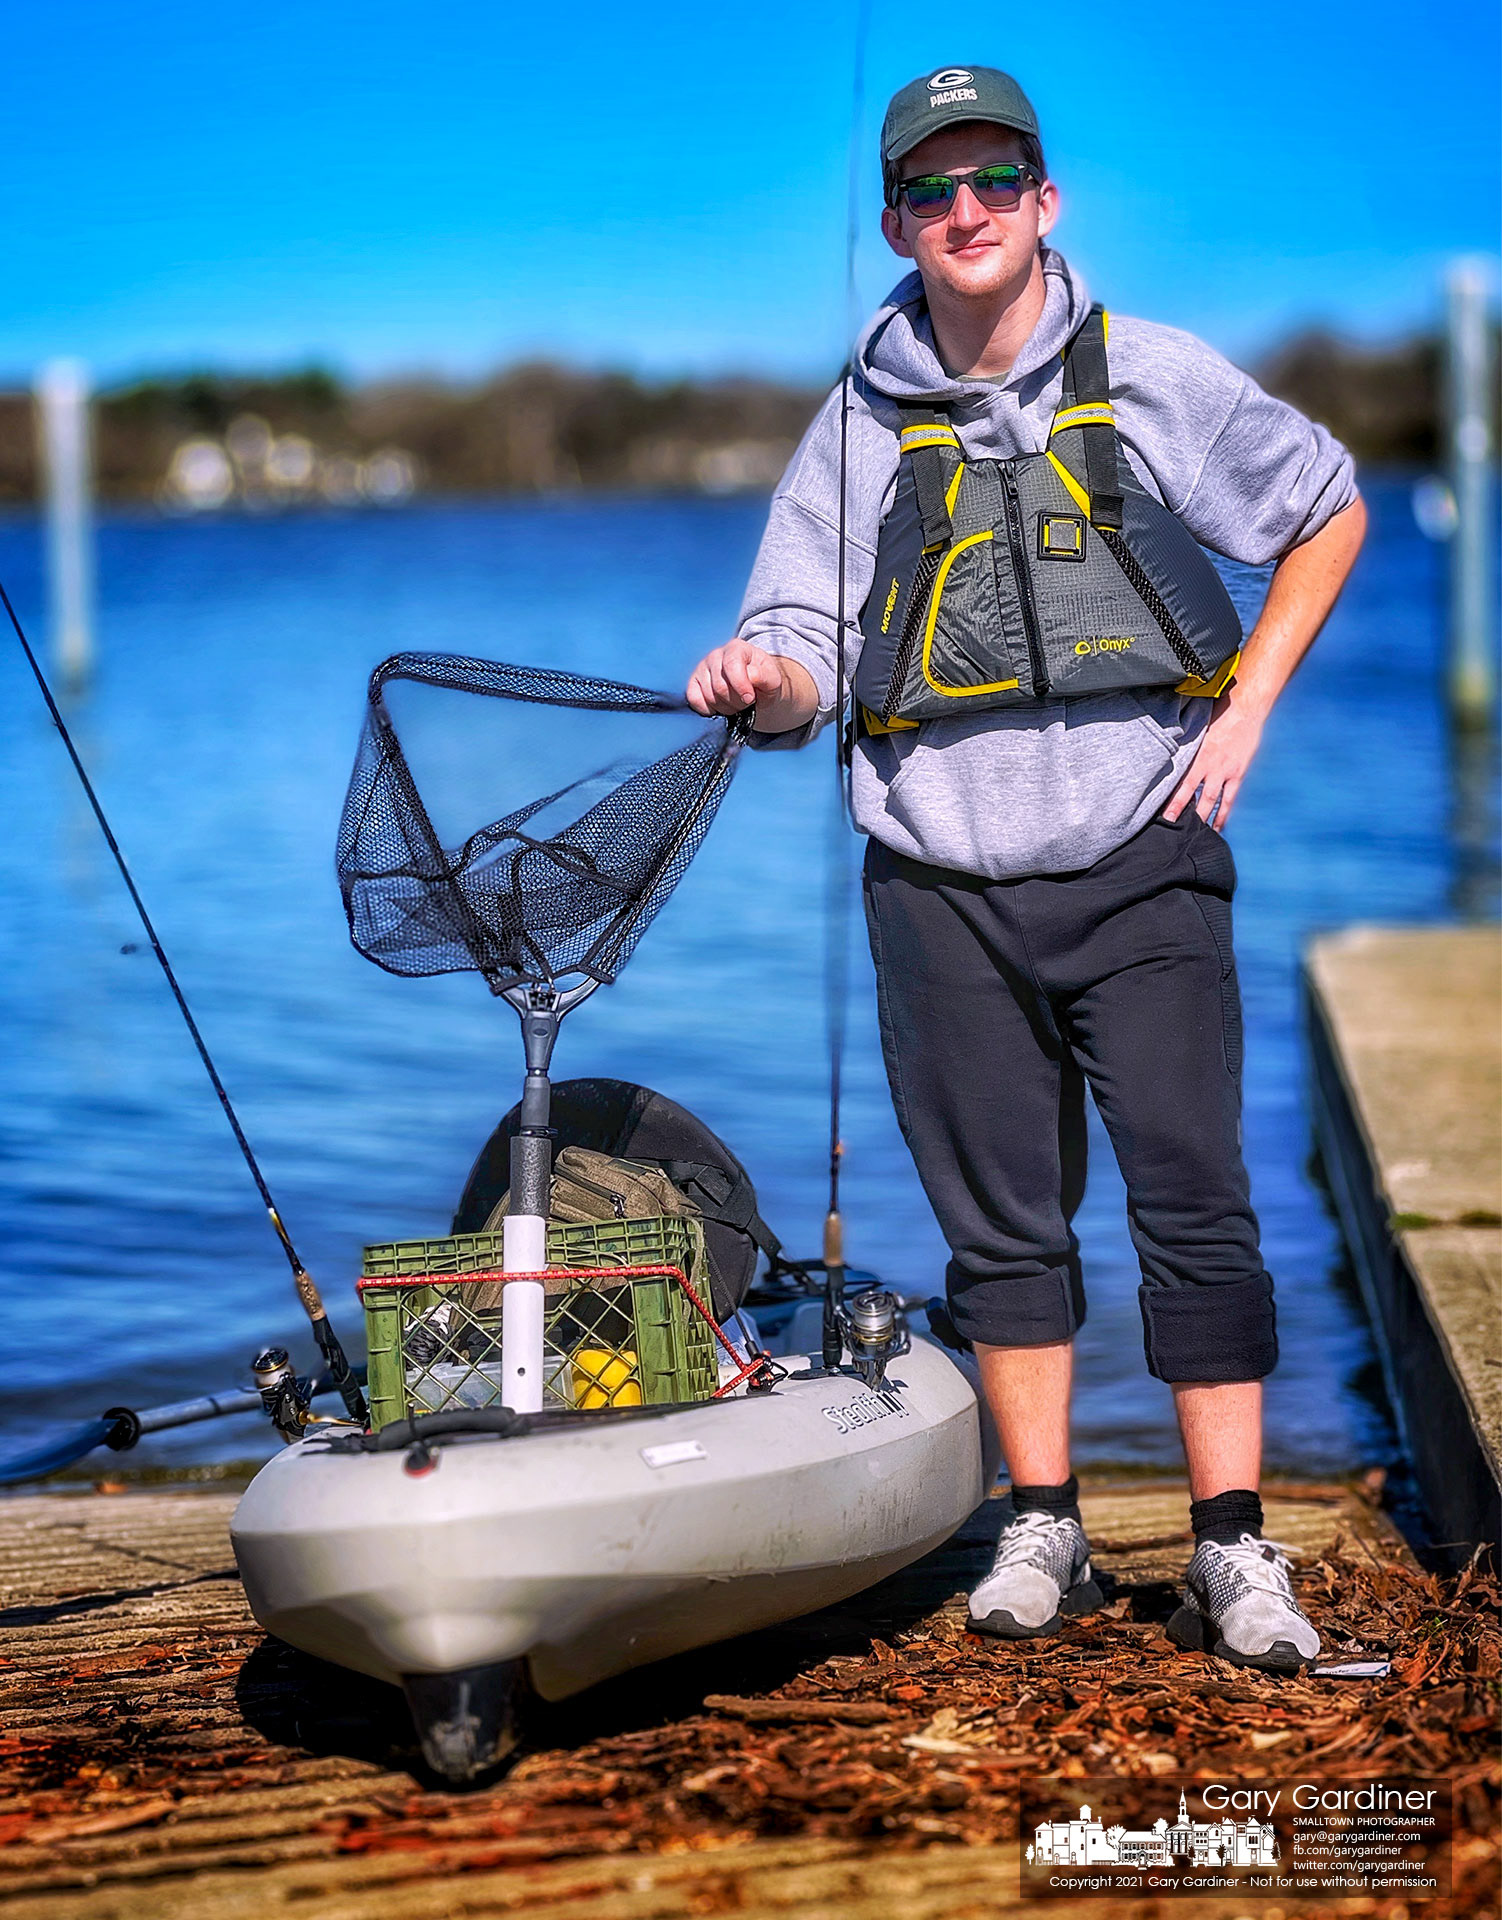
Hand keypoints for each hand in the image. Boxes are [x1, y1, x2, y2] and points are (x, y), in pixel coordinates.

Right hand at [686, 641, 800, 720]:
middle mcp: (716, 655)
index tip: (750, 699)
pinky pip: (694, 700)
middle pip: (720, 686)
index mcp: (737, 648)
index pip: (732, 665)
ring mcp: (702, 668)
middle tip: (746, 702)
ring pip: (709, 696)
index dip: (741, 686)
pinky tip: (720, 706)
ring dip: (726, 707)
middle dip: (736, 701)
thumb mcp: (773, 679)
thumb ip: (764, 676)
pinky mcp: (693, 683)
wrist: (755, 690)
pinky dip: (709, 710)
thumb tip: (750, 677)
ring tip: (735, 703)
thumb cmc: (763, 683)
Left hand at [1163, 691, 1266, 828]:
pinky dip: (1224, 814)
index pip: (1182, 782)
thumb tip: (1167, 748)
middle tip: (1172, 828)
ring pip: (1213, 801)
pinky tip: (1219, 826)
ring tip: (1196, 835)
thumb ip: (1185, 743)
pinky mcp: (1239, 774)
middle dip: (1184, 813)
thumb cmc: (1219, 714)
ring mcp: (1227, 771)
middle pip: (1196, 795)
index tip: (1163, 814)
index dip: (1173, 800)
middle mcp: (1212, 766)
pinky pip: (1230, 798)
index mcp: (1199, 755)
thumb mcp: (1197, 727)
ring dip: (1204, 819)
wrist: (1246, 708)